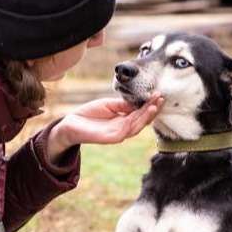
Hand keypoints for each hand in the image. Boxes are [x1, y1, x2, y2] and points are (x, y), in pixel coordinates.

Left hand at [46, 95, 163, 162]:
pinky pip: (128, 129)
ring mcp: (118, 134)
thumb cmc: (89, 114)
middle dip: (153, 109)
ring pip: (138, 125)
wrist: (70, 124)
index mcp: (123, 120)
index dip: (150, 104)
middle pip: (142, 120)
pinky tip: (143, 113)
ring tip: (156, 104)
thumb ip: (123, 104)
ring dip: (148, 115)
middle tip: (161, 98)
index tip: (158, 94)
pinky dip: (137, 121)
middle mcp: (123, 128)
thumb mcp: (109, 104)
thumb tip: (138, 100)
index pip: (140, 113)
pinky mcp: (112, 137)